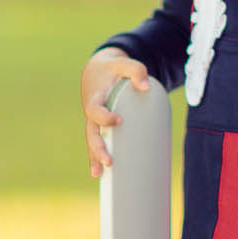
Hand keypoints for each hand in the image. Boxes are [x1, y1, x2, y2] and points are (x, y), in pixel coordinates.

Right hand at [81, 47, 150, 177]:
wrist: (97, 71)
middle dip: (98, 148)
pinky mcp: (99, 128)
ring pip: (91, 142)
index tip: (118, 121)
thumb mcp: (123, 64)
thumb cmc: (113, 69)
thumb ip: (136, 70)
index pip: (95, 109)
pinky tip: (99, 175)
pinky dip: (95, 159)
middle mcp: (91, 112)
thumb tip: (146, 88)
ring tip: (100, 174)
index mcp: (95, 98)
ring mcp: (94, 122)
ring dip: (94, 158)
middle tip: (109, 161)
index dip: (105, 116)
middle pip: (91, 132)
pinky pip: (95, 144)